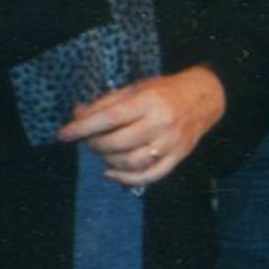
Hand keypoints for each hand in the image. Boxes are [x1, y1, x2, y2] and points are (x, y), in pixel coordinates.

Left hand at [58, 65, 224, 186]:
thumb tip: (77, 115)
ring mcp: (171, 143)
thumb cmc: (164, 92)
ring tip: (103, 153)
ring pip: (130, 162)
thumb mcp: (135, 89)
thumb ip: (106, 103)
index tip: (64, 134)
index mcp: (149, 102)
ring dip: (108, 161)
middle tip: (90, 141)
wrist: (205, 99)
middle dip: (95, 145)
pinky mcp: (178, 157)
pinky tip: (111, 173)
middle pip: (117, 143)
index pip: (110, 117)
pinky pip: (149, 176)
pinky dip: (126, 179)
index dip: (83, 127)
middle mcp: (161, 123)